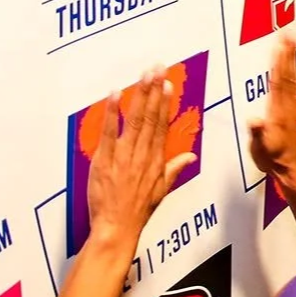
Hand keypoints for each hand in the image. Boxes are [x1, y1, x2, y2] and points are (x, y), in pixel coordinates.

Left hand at [87, 70, 196, 246]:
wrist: (117, 228)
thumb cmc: (138, 211)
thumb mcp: (162, 190)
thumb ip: (174, 169)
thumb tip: (190, 156)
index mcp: (156, 160)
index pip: (161, 125)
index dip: (164, 103)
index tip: (167, 83)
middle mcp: (142, 155)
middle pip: (150, 117)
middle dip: (154, 90)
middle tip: (157, 68)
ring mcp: (124, 156)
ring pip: (135, 120)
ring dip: (139, 96)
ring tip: (144, 76)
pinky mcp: (105, 161)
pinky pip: (109, 133)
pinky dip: (112, 113)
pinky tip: (115, 95)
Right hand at [248, 36, 295, 179]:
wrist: (286, 168)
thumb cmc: (271, 158)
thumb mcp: (260, 148)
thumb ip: (257, 133)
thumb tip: (254, 120)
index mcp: (277, 111)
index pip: (277, 83)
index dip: (278, 65)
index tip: (278, 47)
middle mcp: (286, 106)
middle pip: (286, 75)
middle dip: (287, 55)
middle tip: (288, 34)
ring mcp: (291, 106)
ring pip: (292, 77)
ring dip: (293, 58)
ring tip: (295, 40)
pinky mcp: (292, 109)